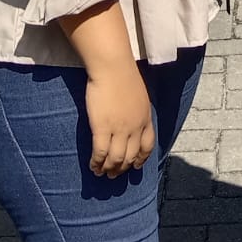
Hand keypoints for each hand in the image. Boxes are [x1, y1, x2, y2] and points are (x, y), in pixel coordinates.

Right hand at [84, 58, 155, 178]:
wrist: (112, 66)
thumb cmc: (123, 74)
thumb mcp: (139, 95)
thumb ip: (137, 110)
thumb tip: (131, 118)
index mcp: (145, 118)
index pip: (147, 146)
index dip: (140, 159)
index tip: (134, 166)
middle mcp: (135, 127)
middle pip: (130, 156)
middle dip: (122, 168)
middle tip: (114, 175)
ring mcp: (119, 129)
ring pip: (116, 159)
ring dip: (109, 169)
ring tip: (102, 173)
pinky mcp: (102, 128)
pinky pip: (100, 153)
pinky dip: (97, 163)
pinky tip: (93, 166)